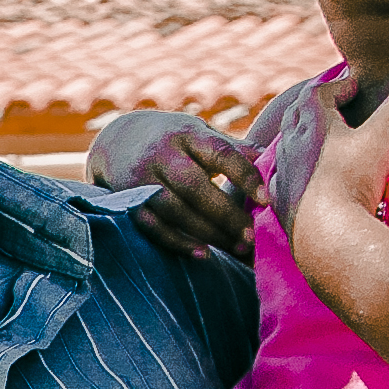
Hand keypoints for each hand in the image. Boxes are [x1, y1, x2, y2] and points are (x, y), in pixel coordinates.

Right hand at [97, 108, 264, 259]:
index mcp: (187, 134)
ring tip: (237, 249)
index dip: (244, 176)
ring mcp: (142, 178)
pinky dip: (177, 242)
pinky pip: (152, 226)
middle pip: (194, 186)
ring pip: (174, 210)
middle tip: (251, 236)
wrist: (118, 139)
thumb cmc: (174, 139)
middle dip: (225, 214)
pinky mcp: (129, 201)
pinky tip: (203, 254)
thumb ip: (232, 148)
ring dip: (207, 233)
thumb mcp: (200, 134)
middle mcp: (162, 154)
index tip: (266, 200)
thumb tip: (271, 156)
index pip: (219, 153)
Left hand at [269, 64, 388, 254]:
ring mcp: (284, 175)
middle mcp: (292, 145)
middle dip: (316, 107)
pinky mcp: (283, 205)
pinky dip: (294, 175)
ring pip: (288, 148)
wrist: (325, 234)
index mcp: (312, 122)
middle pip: (298, 115)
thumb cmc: (353, 178)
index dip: (338, 85)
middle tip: (335, 107)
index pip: (320, 92)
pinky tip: (304, 180)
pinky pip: (283, 182)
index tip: (353, 85)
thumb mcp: (385, 135)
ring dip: (303, 140)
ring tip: (320, 142)